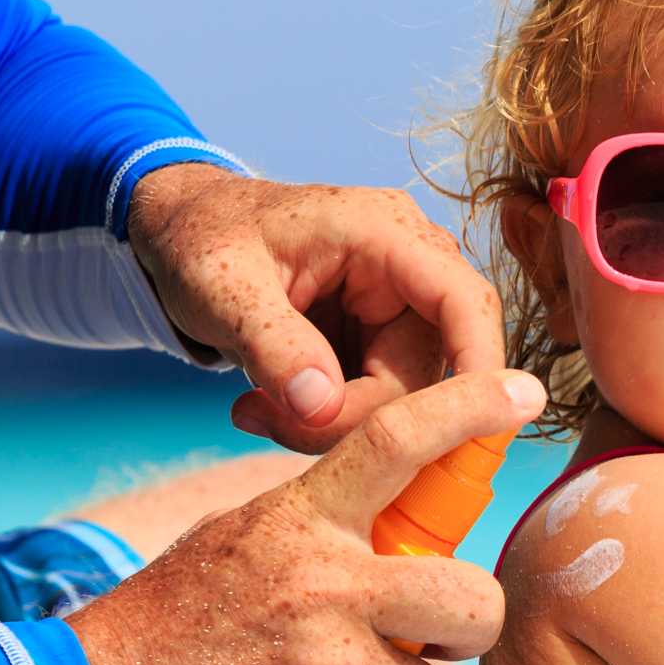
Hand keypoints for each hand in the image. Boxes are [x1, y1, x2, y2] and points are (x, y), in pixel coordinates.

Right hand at [64, 370, 544, 664]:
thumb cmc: (167, 630)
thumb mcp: (237, 545)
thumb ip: (320, 534)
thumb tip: (400, 543)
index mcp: (302, 521)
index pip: (396, 441)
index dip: (468, 409)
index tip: (522, 392)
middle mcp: (327, 583)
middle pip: (474, 603)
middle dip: (462, 636)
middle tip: (419, 648)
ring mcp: (330, 663)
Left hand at [126, 165, 506, 452]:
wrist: (184, 231)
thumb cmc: (203, 238)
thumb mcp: (221, 285)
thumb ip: (273, 344)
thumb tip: (321, 405)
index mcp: (386, 233)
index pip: (464, 302)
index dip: (479, 368)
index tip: (463, 432)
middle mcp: (409, 269)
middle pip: (432, 368)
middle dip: (359, 415)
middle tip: (271, 421)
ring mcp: (398, 306)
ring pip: (406, 394)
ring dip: (336, 422)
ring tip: (257, 411)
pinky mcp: (380, 340)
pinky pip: (380, 399)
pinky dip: (329, 418)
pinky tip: (272, 406)